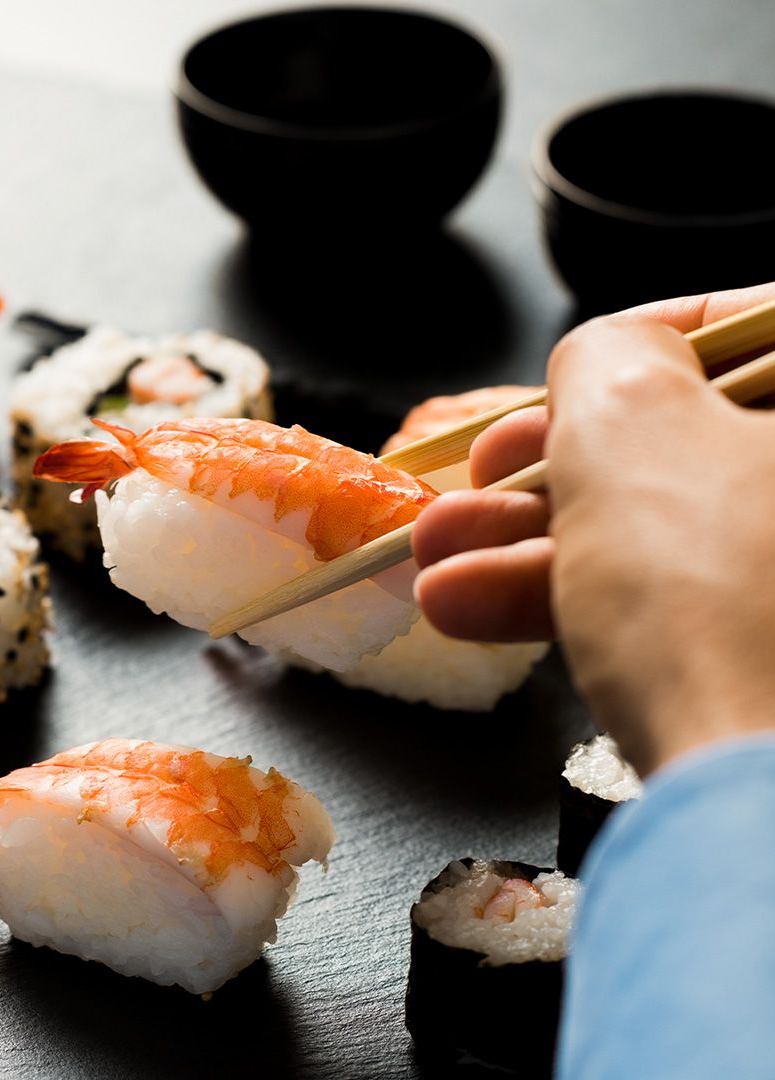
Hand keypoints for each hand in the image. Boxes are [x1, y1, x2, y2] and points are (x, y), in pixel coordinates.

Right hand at [412, 283, 774, 773]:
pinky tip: (467, 611)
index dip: (643, 340)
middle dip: (551, 469)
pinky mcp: (771, 665)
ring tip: (431, 556)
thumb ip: (604, 357)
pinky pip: (677, 612)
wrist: (759, 810)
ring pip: (668, 540)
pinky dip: (572, 606)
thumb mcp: (628, 425)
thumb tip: (601, 367)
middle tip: (476, 478)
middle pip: (697, 447)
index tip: (562, 381)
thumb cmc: (710, 585)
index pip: (758, 329)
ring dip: (530, 546)